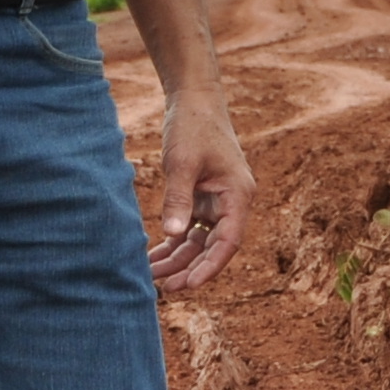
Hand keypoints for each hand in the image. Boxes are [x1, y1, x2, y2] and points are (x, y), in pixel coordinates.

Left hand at [145, 90, 255, 293]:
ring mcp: (217, 202)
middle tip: (165, 289)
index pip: (228, 241)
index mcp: (238, 195)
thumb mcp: (182, 162)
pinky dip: (173, 243)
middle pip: (213, 247)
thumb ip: (178, 198)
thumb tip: (170, 234)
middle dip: (190, 269)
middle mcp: (232, 203)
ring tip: (152, 277)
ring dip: (178, 259)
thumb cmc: (193, 126)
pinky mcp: (202, 198)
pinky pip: (189, 229)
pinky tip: (154, 257)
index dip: (211, 267)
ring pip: (199, 241)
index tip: (190, 284)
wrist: (194, 100)